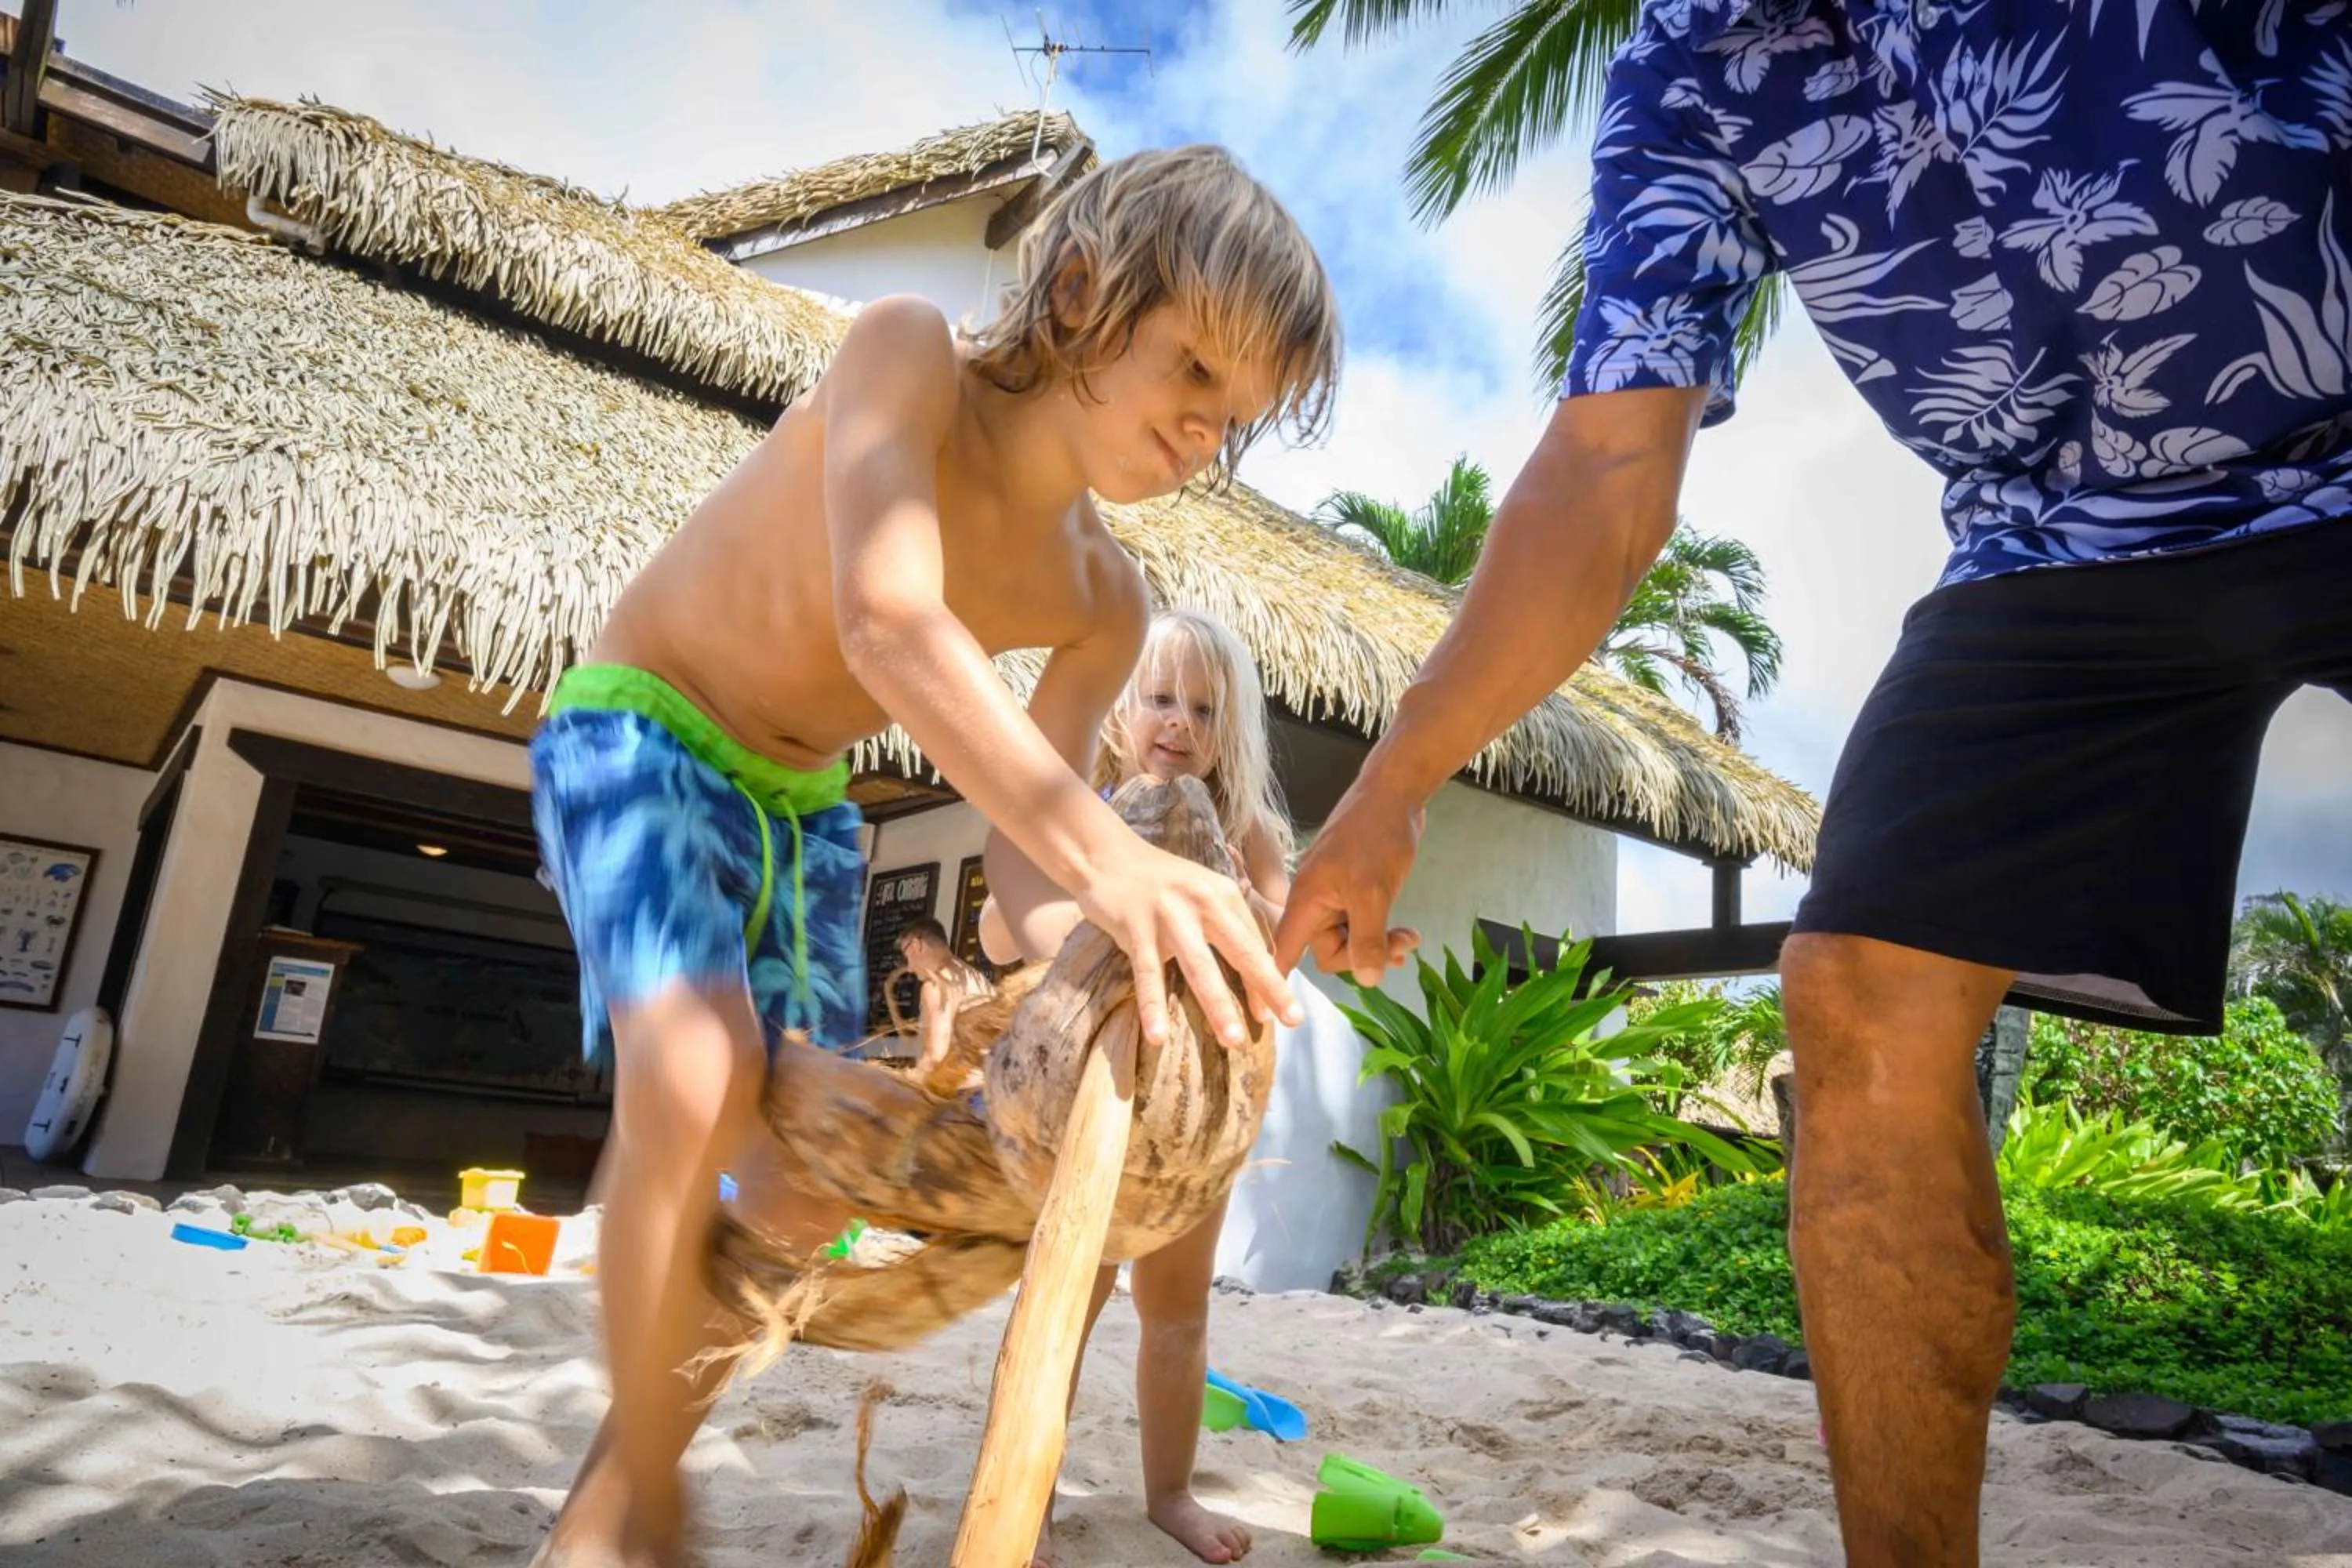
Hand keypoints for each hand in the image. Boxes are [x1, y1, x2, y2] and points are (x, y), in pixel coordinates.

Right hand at [1076, 838, 1299, 1048]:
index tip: (1282, 1013)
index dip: (1270, 979)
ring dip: (1218, 1005)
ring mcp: (1169, 915)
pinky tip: (1158, 1035)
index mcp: (1224, 894)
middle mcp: (1202, 902)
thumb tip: (1257, 966)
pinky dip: (1153, 1006)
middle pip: (1241, 951)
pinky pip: (1147, 974)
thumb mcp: (1202, 891)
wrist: (1106, 856)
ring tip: (1234, 1040)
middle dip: (1267, 988)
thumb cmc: (1160, 881)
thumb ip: (1226, 921)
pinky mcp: (1136, 928)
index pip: (1254, 942)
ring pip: (1199, 966)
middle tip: (1291, 1021)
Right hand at [1274, 780, 1424, 985]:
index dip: (1274, 985)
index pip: (1281, 954)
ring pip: (1350, 940)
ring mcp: (1334, 895)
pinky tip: (1405, 933)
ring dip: (1379, 944)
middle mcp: (1314, 902)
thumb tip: (1368, 980)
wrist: (1395, 793)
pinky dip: (1382, 932)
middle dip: (1363, 956)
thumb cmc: (1377, 836)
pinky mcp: (1354, 890)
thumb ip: (1367, 940)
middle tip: (1400, 946)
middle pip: (1328, 952)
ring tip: (1410, 939)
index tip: (1270, 1016)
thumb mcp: (1373, 892)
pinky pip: (1362, 924)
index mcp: (1305, 902)